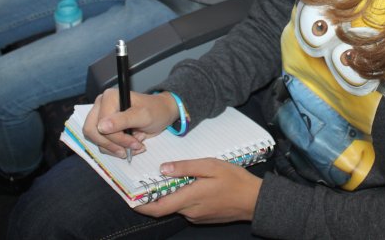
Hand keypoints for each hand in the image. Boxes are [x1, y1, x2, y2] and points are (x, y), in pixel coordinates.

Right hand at [82, 89, 179, 158]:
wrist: (162, 113)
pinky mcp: (105, 129)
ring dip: (117, 148)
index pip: (100, 123)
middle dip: (113, 144)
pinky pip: (103, 144)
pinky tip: (132, 145)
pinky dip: (117, 149)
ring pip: (98, 141)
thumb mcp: (143, 115)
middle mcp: (101, 106)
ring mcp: (102, 118)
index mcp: (109, 98)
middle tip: (133, 147)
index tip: (134, 142)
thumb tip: (101, 127)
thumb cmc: (155, 110)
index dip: (116, 137)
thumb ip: (123, 120)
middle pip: (93, 132)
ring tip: (136, 145)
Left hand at [136, 158, 261, 223]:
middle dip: (156, 197)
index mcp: (189, 198)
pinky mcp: (204, 218)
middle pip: (166, 206)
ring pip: (178, 206)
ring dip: (173, 195)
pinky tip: (194, 185)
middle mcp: (190, 212)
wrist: (255, 200)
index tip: (129, 199)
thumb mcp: (210, 166)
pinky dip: (185, 198)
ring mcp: (197, 217)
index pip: (158, 208)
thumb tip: (163, 169)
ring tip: (177, 178)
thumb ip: (186, 167)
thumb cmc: (235, 180)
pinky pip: (188, 208)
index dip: (141, 206)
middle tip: (149, 182)